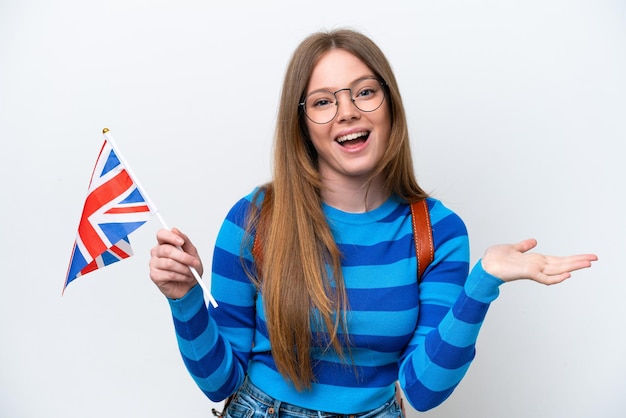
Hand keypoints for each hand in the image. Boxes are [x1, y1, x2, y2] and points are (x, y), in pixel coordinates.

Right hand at [149, 228, 203, 298]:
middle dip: (184, 257)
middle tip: (194, 262)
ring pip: (169, 263)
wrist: (189, 287)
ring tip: (190, 272)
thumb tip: (175, 230)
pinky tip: (185, 277)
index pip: (161, 234)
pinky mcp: (154, 275)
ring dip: (184, 269)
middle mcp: (157, 252)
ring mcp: (154, 264)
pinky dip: (181, 276)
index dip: (170, 237)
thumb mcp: (192, 253)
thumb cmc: (189, 269)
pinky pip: (169, 274)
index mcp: (165, 244)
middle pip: (167, 250)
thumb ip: (185, 241)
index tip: (181, 242)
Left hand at [481, 239, 597, 284]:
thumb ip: (523, 246)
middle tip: (595, 258)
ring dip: (573, 266)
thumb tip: (533, 241)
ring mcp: (534, 270)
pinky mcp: (528, 273)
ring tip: (588, 263)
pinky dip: (556, 278)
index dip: (572, 258)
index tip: (587, 257)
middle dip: (579, 261)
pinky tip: (567, 275)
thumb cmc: (496, 259)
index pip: (558, 259)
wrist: (484, 266)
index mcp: (536, 260)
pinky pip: (545, 278)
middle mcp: (537, 265)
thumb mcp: (512, 248)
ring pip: (558, 269)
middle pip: (562, 263)